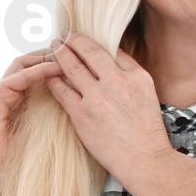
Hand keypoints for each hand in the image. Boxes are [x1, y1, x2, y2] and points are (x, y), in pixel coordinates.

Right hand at [0, 48, 64, 181]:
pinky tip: (55, 68)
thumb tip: (68, 115)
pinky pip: (19, 77)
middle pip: (26, 63)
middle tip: (71, 51)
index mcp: (12, 101)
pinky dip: (38, 70)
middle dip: (48, 54)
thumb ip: (42, 119)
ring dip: (45, 58)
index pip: (31, 72)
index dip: (50, 64)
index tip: (72, 63)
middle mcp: (3, 93)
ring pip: (21, 64)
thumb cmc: (3, 161)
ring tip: (66, 55)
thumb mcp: (30, 134)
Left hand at [44, 31, 172, 184]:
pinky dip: (53, 79)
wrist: (145, 159)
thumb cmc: (147, 130)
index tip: (80, 38)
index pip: (110, 50)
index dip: (91, 42)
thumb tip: (112, 58)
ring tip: (53, 48)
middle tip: (62, 36)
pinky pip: (62, 91)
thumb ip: (130, 74)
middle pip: (89, 53)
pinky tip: (47, 74)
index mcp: (135, 76)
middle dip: (72, 41)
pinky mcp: (83, 115)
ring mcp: (98, 98)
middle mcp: (117, 82)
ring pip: (73, 68)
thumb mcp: (148, 94)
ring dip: (60, 55)